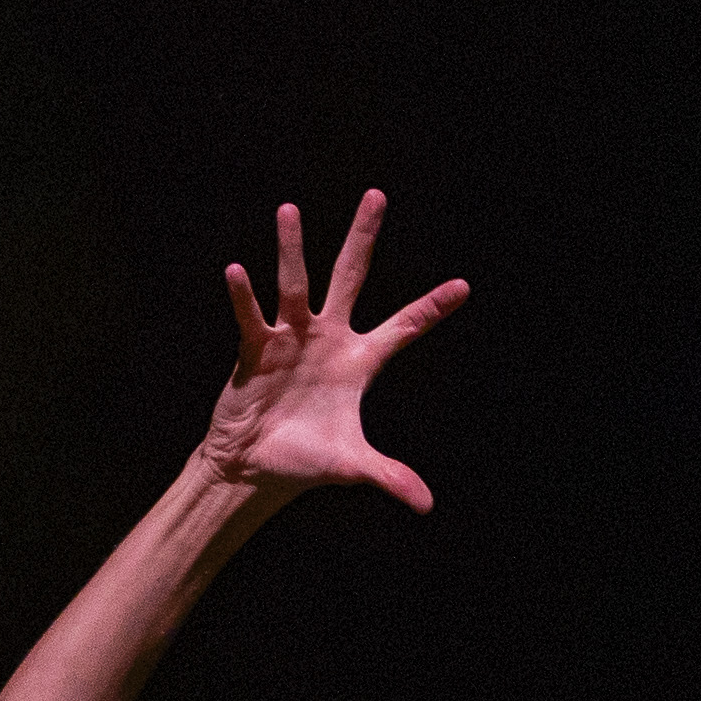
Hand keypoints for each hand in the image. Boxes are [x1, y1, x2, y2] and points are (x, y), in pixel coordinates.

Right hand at [203, 191, 468, 509]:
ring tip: (289, 210)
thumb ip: (390, 477)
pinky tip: (236, 269)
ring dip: (291, 249)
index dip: (432, 308)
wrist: (254, 468)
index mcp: (360, 361)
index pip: (405, 327)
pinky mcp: (255, 349)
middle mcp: (328, 338)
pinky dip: (244, 296)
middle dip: (363, 238)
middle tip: (377, 195)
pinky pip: (251, 316)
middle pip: (350, 277)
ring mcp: (291, 338)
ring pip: (295, 284)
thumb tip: (426, 505)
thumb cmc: (305, 460)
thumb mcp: (353, 465)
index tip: (464, 286)